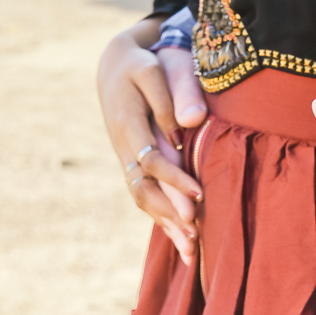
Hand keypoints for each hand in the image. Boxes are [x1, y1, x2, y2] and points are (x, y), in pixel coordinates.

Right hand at [97, 24, 206, 263]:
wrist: (114, 64)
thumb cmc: (143, 63)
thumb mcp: (155, 69)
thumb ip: (172, 95)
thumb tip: (190, 123)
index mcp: (129, 125)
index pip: (152, 161)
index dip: (175, 180)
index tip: (200, 196)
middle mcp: (124, 147)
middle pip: (143, 189)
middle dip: (169, 213)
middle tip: (195, 234)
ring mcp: (126, 157)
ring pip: (141, 197)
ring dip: (165, 223)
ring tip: (190, 251)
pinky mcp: (132, 162)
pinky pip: (144, 193)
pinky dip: (160, 216)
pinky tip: (178, 237)